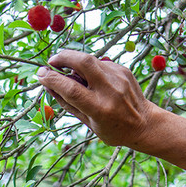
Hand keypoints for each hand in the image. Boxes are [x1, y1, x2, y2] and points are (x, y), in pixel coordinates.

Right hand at [36, 50, 154, 149]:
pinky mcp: (124, 70)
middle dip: (63, 57)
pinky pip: (100, 64)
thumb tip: (47, 84)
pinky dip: (91, 68)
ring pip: (91, 60)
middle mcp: (110, 90)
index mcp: (100, 109)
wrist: (145, 124)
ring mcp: (119, 78)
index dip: (52, 79)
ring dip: (75, 61)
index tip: (40, 74)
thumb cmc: (113, 129)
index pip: (71, 89)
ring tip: (68, 70)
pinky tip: (91, 79)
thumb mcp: (89, 124)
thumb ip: (68, 104)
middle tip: (52, 62)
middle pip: (82, 62)